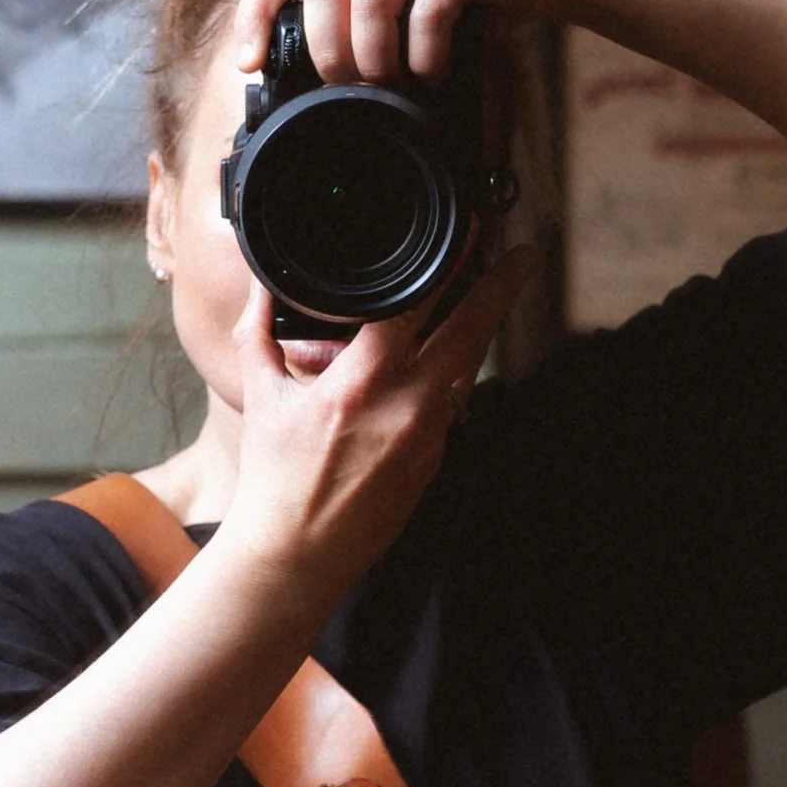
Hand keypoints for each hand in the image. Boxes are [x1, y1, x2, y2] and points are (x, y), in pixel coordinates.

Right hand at [213, 243, 536, 611]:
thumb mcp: (260, 393)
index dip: (453, 262)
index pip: (419, 303)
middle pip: (474, 330)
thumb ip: (260, 328)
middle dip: (503, 287)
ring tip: (482, 296)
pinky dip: (446, 379)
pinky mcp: (436, 461)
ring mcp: (429, 437)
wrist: (297, 554)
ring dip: (477, 330)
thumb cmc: (274, 476)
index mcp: (362, 382)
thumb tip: (261, 281)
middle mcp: (407, 406)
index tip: (472, 233)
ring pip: (469, 367)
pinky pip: (451, 405)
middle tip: (526, 254)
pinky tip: (433, 364)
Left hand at [231, 0, 593, 87]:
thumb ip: (365, 26)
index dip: (255, 16)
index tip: (250, 65)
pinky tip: (435, 73)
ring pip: (368, 1)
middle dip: (329, 51)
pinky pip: (428, 12)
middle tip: (350, 87)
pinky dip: (426, 56)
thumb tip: (322, 89)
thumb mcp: (405, 4)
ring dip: (375, 58)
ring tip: (395, 84)